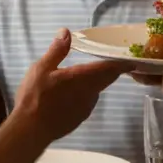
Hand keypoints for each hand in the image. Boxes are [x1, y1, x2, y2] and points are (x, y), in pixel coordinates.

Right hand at [14, 28, 131, 141]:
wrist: (31, 131)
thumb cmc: (35, 97)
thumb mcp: (42, 68)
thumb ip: (57, 51)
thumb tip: (66, 32)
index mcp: (83, 78)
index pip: (109, 68)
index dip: (122, 64)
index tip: (131, 59)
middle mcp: (89, 93)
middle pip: (106, 79)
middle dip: (112, 70)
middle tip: (113, 60)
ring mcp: (86, 108)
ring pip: (97, 90)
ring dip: (97, 81)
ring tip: (89, 73)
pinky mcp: (79, 118)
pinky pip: (88, 101)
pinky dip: (86, 93)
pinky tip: (72, 92)